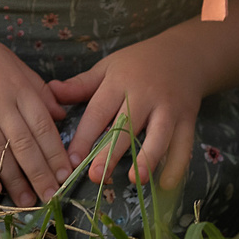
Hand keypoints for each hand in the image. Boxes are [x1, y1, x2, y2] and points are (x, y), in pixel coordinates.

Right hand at [0, 17, 74, 206]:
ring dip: (15, 180)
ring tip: (26, 202)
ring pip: (0, 152)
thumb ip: (37, 87)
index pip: (44, 127)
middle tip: (52, 198)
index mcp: (19, 86)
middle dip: (41, 174)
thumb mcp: (10, 62)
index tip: (67, 176)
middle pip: (25, 144)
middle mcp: (1, 101)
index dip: (56, 154)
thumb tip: (60, 114)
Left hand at [49, 28, 211, 190]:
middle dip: (112, 152)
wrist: (184, 54)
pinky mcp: (188, 119)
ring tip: (136, 181)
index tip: (71, 159)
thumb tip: (50, 91)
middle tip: (96, 176)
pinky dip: (177, 166)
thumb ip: (80, 85)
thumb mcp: (108, 67)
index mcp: (120, 82)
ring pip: (160, 136)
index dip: (84, 137)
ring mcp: (170, 108)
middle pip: (127, 126)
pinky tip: (165, 184)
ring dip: (148, 158)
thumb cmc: (138, 64)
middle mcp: (146, 95)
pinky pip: (184, 145)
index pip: (98, 112)